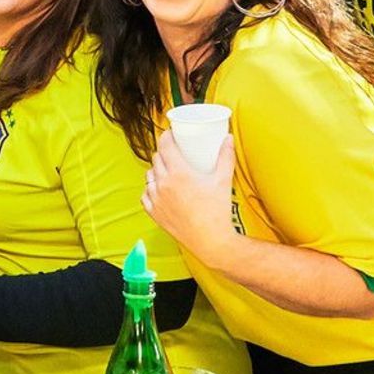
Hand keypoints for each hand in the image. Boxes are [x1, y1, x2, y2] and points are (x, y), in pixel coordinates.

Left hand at [143, 129, 236, 265]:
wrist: (210, 240)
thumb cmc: (217, 211)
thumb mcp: (223, 180)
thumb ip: (226, 156)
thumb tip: (228, 138)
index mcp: (178, 173)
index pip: (165, 145)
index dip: (166, 136)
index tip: (170, 133)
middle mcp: (163, 183)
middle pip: (156, 159)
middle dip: (163, 152)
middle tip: (173, 152)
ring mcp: (156, 199)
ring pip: (149, 176)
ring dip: (156, 170)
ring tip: (167, 170)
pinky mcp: (154, 212)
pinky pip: (145, 195)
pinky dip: (150, 190)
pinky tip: (158, 189)